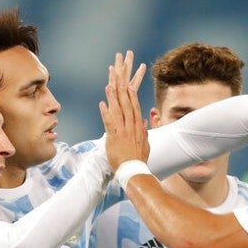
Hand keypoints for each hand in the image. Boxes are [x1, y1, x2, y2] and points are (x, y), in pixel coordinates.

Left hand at [99, 53, 149, 171]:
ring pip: (118, 110)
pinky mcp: (114, 138)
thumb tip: (144, 122)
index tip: (128, 84)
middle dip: (122, 90)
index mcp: (138, 127)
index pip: (134, 107)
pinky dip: (105, 113)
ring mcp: (123, 131)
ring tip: (109, 85)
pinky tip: (102, 104)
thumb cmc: (138, 159)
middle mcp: (131, 126)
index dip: (131, 95)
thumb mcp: (145, 144)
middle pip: (127, 104)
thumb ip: (144, 131)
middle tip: (119, 77)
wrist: (134, 171)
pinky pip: (109, 123)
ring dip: (113, 97)